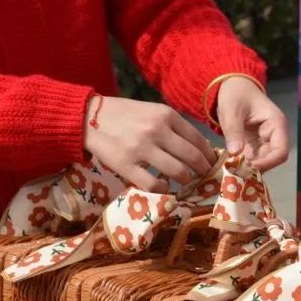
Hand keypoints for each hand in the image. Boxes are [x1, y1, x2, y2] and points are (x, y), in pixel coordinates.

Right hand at [83, 96, 215, 191]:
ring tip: (184, 181)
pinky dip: (164, 188)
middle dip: (203, 171)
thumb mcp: (152, 111)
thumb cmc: (125, 115)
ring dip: (186, 180)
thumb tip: (200, 149)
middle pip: (193, 158)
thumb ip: (174, 127)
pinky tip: (164, 186)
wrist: (88, 116)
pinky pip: (154, 184)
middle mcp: (156, 130)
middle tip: (205, 177)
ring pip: (178, 172)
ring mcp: (141, 148)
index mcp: (166, 115)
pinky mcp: (126, 165)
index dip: (209, 155)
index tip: (213, 164)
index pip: (198, 140)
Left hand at [215, 76, 288, 170]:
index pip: (280, 151)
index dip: (267, 163)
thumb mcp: (231, 110)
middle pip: (272, 159)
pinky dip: (243, 164)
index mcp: (276, 124)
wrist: (232, 86)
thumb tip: (235, 154)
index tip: (248, 168)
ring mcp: (265, 141)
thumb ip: (234, 131)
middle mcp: (274, 135)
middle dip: (256, 167)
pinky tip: (231, 165)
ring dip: (248, 168)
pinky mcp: (255, 145)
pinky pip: (253, 159)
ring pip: (262, 162)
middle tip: (236, 172)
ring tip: (232, 170)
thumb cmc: (235, 93)